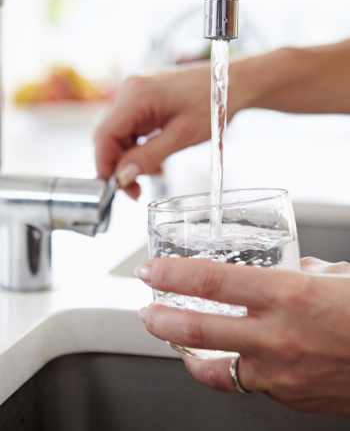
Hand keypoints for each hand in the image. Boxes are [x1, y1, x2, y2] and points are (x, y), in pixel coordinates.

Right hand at [94, 64, 212, 198]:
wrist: (233, 82)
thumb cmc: (213, 103)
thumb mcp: (182, 136)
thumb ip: (148, 156)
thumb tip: (122, 177)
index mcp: (137, 95)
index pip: (105, 135)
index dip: (105, 165)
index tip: (115, 189)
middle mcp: (130, 91)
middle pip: (108, 135)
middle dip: (117, 165)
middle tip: (136, 190)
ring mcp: (136, 94)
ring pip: (118, 135)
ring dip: (129, 158)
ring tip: (153, 175)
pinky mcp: (144, 101)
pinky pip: (131, 129)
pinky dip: (138, 148)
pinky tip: (156, 161)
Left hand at [136, 257, 349, 415]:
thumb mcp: (339, 277)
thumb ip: (304, 272)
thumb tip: (290, 268)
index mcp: (288, 295)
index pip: (210, 281)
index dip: (172, 274)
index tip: (150, 270)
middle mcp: (278, 336)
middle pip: (196, 329)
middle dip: (158, 319)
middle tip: (144, 308)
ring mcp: (280, 373)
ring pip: (211, 369)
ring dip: (182, 352)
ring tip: (169, 338)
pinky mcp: (288, 396)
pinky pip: (244, 384)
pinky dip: (224, 370)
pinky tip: (219, 360)